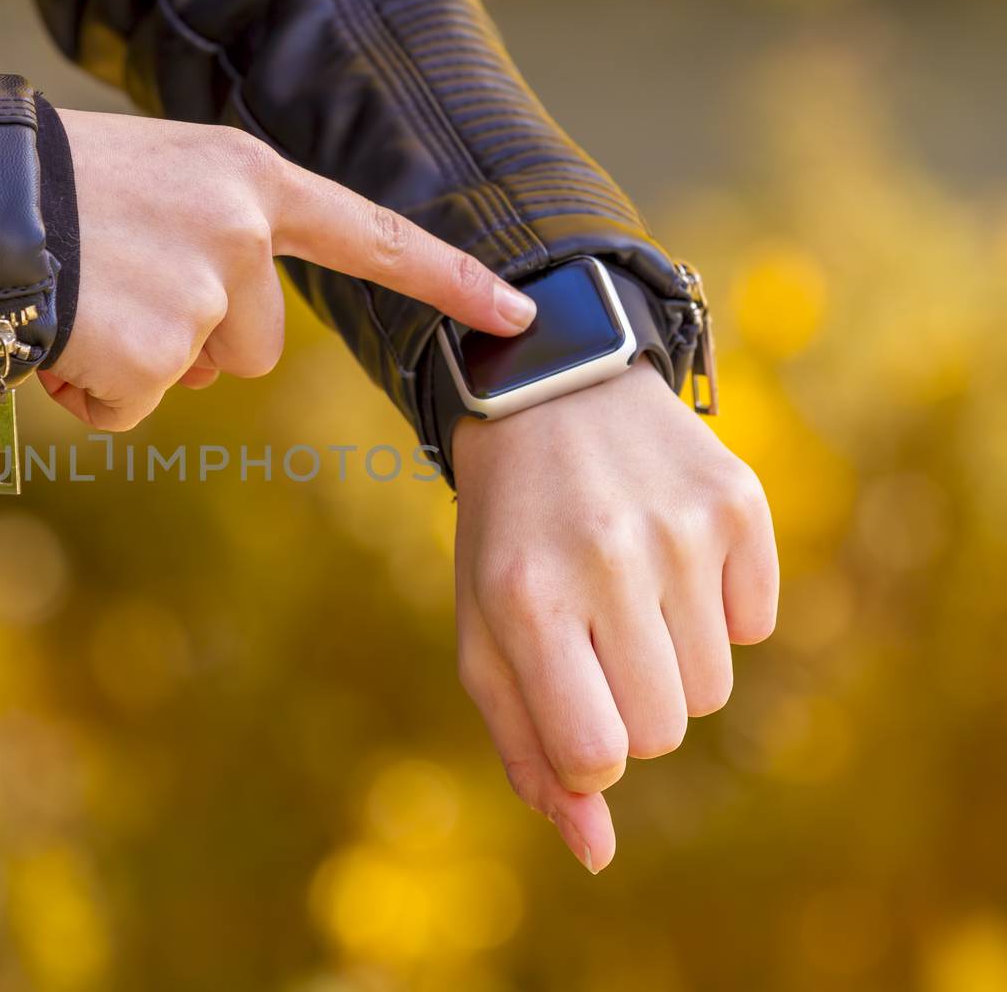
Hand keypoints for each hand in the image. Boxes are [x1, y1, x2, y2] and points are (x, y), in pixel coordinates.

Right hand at [39, 109, 537, 428]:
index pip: (368, 234)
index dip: (445, 278)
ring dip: (132, 363)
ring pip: (190, 379)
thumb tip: (224, 352)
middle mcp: (241, 234)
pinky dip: (87, 389)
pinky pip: (128, 409)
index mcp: (249, 179)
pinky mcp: (156, 355)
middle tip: (111, 291)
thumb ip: (218, 241)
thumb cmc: (51, 186)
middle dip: (190, 344)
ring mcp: (202, 296)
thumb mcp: (159, 181)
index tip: (518, 315)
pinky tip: (52, 334)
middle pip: (251, 346)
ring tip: (73, 302)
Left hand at [452, 362, 777, 872]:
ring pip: (713, 688)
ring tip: (627, 588)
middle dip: (627, 706)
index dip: (590, 752)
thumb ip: (528, 753)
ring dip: (671, 659)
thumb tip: (595, 854)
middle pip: (663, 731)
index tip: (573, 703)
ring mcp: (680, 528)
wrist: (549, 391)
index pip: (599, 756)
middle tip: (592, 633)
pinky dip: (721, 609)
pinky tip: (670, 554)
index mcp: (526, 601)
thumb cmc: (508, 537)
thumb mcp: (486, 637)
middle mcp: (606, 560)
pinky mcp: (739, 500)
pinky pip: (758, 623)